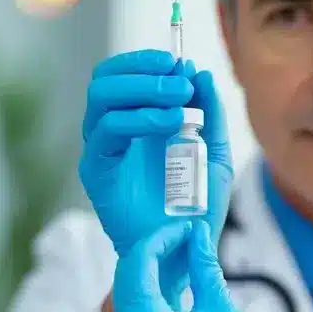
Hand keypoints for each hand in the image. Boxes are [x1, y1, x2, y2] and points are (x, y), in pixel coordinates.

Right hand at [79, 50, 234, 299]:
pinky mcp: (97, 172)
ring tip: (178, 103)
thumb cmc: (197, 208)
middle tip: (180, 82)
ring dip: (142, 90)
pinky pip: (106, 132)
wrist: (187, 249)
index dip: (146, 62)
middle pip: (106, 79)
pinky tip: (168, 124)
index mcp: (136, 123)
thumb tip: (200, 73)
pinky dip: (138, 118)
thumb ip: (211, 114)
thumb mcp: (215, 153)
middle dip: (143, 71)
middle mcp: (113, 132)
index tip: (180, 63)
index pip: (124, 75)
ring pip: (101, 99)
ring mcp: (103, 151)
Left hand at [110, 221, 306, 311]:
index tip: (182, 231)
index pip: (138, 266)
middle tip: (180, 245)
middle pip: (127, 288)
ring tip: (178, 273)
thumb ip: (202, 269)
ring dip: (147, 290)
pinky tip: (172, 311)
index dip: (159, 241)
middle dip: (150, 262)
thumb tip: (196, 235)